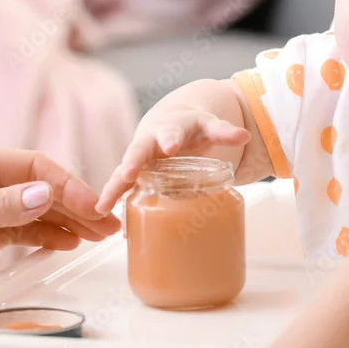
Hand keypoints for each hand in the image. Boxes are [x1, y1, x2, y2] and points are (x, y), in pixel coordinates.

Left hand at [0, 144, 118, 324]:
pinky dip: (45, 236)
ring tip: (96, 235)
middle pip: (38, 189)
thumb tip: (48, 193)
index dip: (67, 186)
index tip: (92, 206)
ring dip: (65, 222)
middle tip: (106, 223)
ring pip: (33, 212)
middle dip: (74, 204)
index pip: (32, 167)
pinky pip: (20, 232)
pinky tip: (66, 242)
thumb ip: (2, 207)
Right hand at [96, 110, 250, 213]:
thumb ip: (224, 132)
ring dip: (114, 188)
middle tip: (126, 174)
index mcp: (170, 128)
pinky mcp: (134, 175)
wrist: (169, 123)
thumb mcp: (209, 125)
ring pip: (123, 172)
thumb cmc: (191, 126)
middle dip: (132, 163)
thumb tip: (245, 135)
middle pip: (138, 151)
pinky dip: (117, 202)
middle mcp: (149, 142)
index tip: (170, 145)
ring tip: (103, 206)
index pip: (171, 131)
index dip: (170, 137)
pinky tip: (114, 224)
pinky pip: (122, 188)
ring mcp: (139, 159)